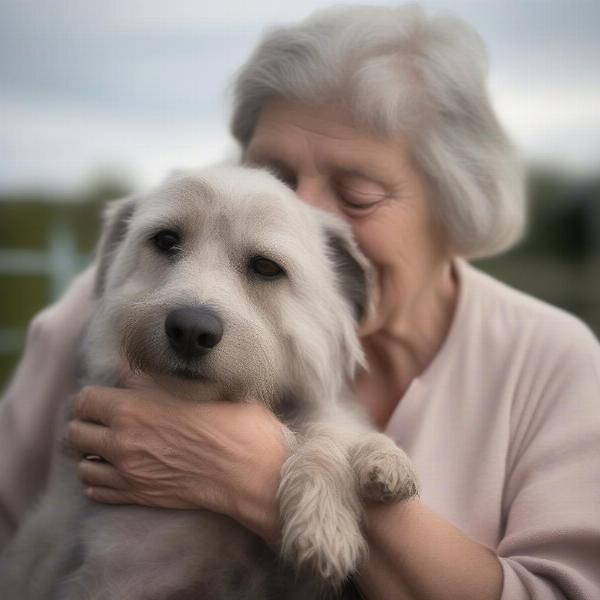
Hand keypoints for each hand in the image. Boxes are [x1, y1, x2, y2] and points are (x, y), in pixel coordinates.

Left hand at [66, 373, 289, 542]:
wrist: (253, 471)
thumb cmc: (233, 424)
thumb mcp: (198, 389)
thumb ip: (155, 381)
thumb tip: (128, 372)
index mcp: (134, 410)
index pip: (85, 400)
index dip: (94, 395)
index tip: (109, 394)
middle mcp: (122, 444)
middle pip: (75, 433)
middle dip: (87, 423)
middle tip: (107, 418)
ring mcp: (129, 475)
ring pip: (81, 466)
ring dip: (91, 453)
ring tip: (111, 445)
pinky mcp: (140, 497)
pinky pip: (96, 493)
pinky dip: (99, 480)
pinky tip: (117, 470)